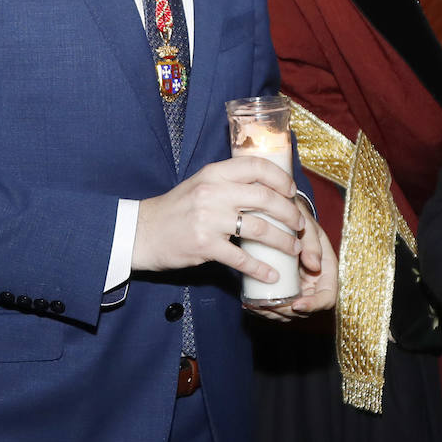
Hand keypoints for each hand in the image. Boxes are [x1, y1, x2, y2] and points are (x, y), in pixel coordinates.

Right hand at [131, 156, 303, 279]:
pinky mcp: (204, 246)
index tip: (291, 191)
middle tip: (299, 225)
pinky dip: (260, 268)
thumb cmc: (177, 208)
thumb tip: (267, 187)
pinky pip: (241, 258)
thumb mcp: (201, 185)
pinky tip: (271, 274)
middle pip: (265, 199)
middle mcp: (213, 192)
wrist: (142, 232)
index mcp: (215, 173)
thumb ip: (229, 183)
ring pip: (259, 229)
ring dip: (282, 241)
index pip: (257, 167)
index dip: (281, 178)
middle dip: (290, 213)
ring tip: (294, 249)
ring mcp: (209, 219)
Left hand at [249, 203, 338, 320]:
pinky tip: (251, 304)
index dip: (314, 305)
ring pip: (290, 312)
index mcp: (327, 271)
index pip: (327, 298)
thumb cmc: (298, 219)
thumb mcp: (307, 227)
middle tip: (266, 306)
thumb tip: (315, 266)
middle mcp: (315, 283)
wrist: (284, 215)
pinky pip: (278, 304)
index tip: (296, 304)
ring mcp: (300, 287)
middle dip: (286, 312)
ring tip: (256, 306)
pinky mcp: (285, 287)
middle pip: (306, 310)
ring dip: (273, 314)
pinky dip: (265, 308)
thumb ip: (311, 242)